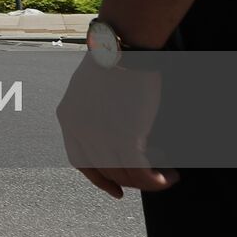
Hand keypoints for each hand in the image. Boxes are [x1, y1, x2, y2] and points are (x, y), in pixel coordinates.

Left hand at [55, 55, 175, 199]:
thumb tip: (112, 134)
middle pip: (105, 170)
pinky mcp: (125, 136)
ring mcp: (100, 135)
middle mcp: (78, 130)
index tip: (116, 189)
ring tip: (168, 175)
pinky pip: (141, 172)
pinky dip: (156, 180)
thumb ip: (91, 113)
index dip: (99, 178)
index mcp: (66, 117)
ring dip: (149, 182)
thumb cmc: (110, 61)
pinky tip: (169, 175)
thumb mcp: (87, 88)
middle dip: (130, 180)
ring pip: (125, 174)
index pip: (80, 160)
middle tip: (152, 178)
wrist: (121, 47)